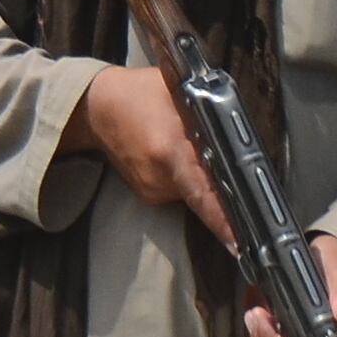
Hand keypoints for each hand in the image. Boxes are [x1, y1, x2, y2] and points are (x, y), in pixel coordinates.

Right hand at [73, 64, 224, 242]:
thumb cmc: (140, 94)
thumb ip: (207, 117)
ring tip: (195, 149)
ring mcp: (152, 190)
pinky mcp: (148, 195)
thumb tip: (238, 141)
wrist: (97, 109)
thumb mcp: (179, 95)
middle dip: (225, 188)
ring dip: (204, 178)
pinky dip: (187, 178)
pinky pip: (180, 191)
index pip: (202, 194)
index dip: (222, 220)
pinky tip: (180, 157)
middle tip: (239, 176)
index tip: (239, 242)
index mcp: (169, 151)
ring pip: (194, 193)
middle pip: (205, 194)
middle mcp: (160, 178)